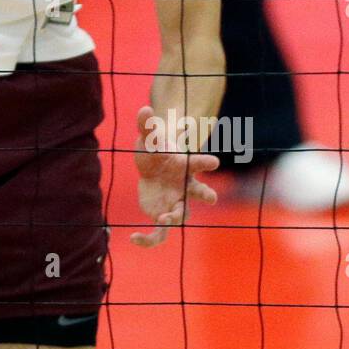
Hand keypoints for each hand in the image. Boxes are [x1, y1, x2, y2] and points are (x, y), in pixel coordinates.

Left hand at [131, 105, 217, 247]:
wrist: (152, 168)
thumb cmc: (155, 150)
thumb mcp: (148, 137)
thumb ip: (147, 125)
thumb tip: (145, 109)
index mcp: (186, 167)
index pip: (199, 164)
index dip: (206, 163)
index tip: (214, 162)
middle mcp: (186, 188)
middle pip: (200, 193)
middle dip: (206, 194)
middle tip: (211, 196)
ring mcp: (176, 203)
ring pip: (182, 216)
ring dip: (175, 217)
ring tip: (163, 218)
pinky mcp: (163, 215)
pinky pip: (160, 233)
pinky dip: (149, 239)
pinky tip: (134, 238)